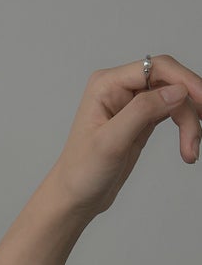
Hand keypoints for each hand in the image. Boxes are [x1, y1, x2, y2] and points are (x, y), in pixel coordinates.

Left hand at [48, 54, 201, 219]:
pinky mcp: (142, 120)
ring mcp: (132, 104)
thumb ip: (142, 111)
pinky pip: (173, 113)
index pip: (157, 67)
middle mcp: (119, 89)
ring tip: (191, 151)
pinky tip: (188, 146)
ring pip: (176, 100)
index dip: (185, 81)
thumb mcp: (111, 142)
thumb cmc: (81, 172)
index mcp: (107, 85)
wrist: (75, 197)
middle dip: (189, 109)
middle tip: (195, 140)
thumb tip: (177, 90)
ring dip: (189, 123)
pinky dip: (185, 127)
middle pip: (171, 83)